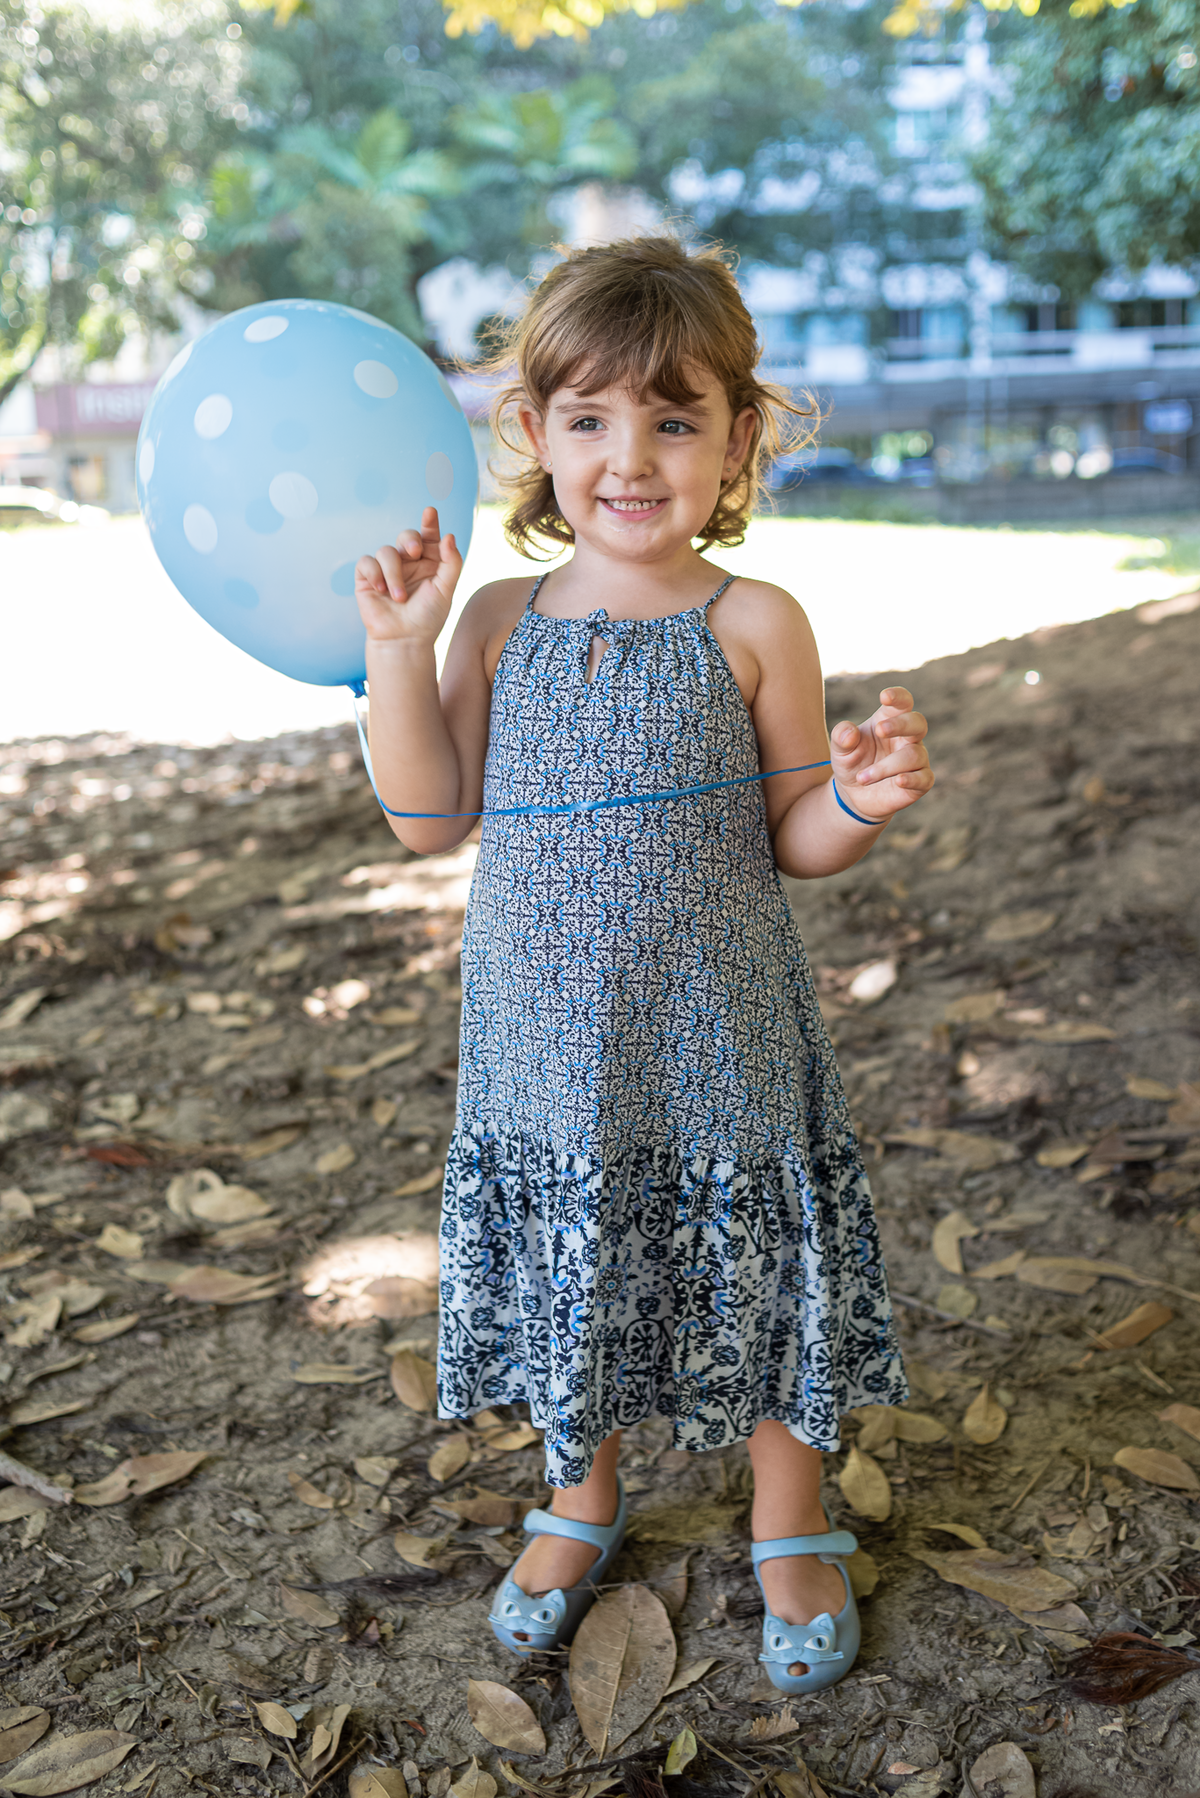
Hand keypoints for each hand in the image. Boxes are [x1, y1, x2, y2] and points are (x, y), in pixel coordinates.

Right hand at [355, 506, 462, 646]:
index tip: (430, 512)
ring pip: (387, 551)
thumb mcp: (445, 590)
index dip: (430, 522)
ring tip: (399, 597)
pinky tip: (381, 590)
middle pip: (407, 536)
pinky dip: (374, 573)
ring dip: (394, 573)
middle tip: (415, 552)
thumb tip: (449, 536)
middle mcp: (409, 563)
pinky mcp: (368, 578)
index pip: (429, 536)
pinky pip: (366, 562)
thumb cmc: (427, 617)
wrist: (404, 640)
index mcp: (429, 563)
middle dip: (410, 540)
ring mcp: (387, 569)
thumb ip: (451, 563)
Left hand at [829, 686, 932, 822]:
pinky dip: (912, 779)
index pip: (903, 702)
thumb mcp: (840, 750)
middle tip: (879, 729)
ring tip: (862, 778)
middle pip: (917, 723)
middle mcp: (907, 738)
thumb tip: (850, 732)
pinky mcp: (920, 782)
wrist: (854, 794)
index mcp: (889, 720)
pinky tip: (898, 780)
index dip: (898, 696)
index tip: (884, 697)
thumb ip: (841, 737)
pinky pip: (924, 778)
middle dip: (900, 724)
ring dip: (886, 766)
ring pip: (913, 755)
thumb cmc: (851, 763)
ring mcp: (916, 759)